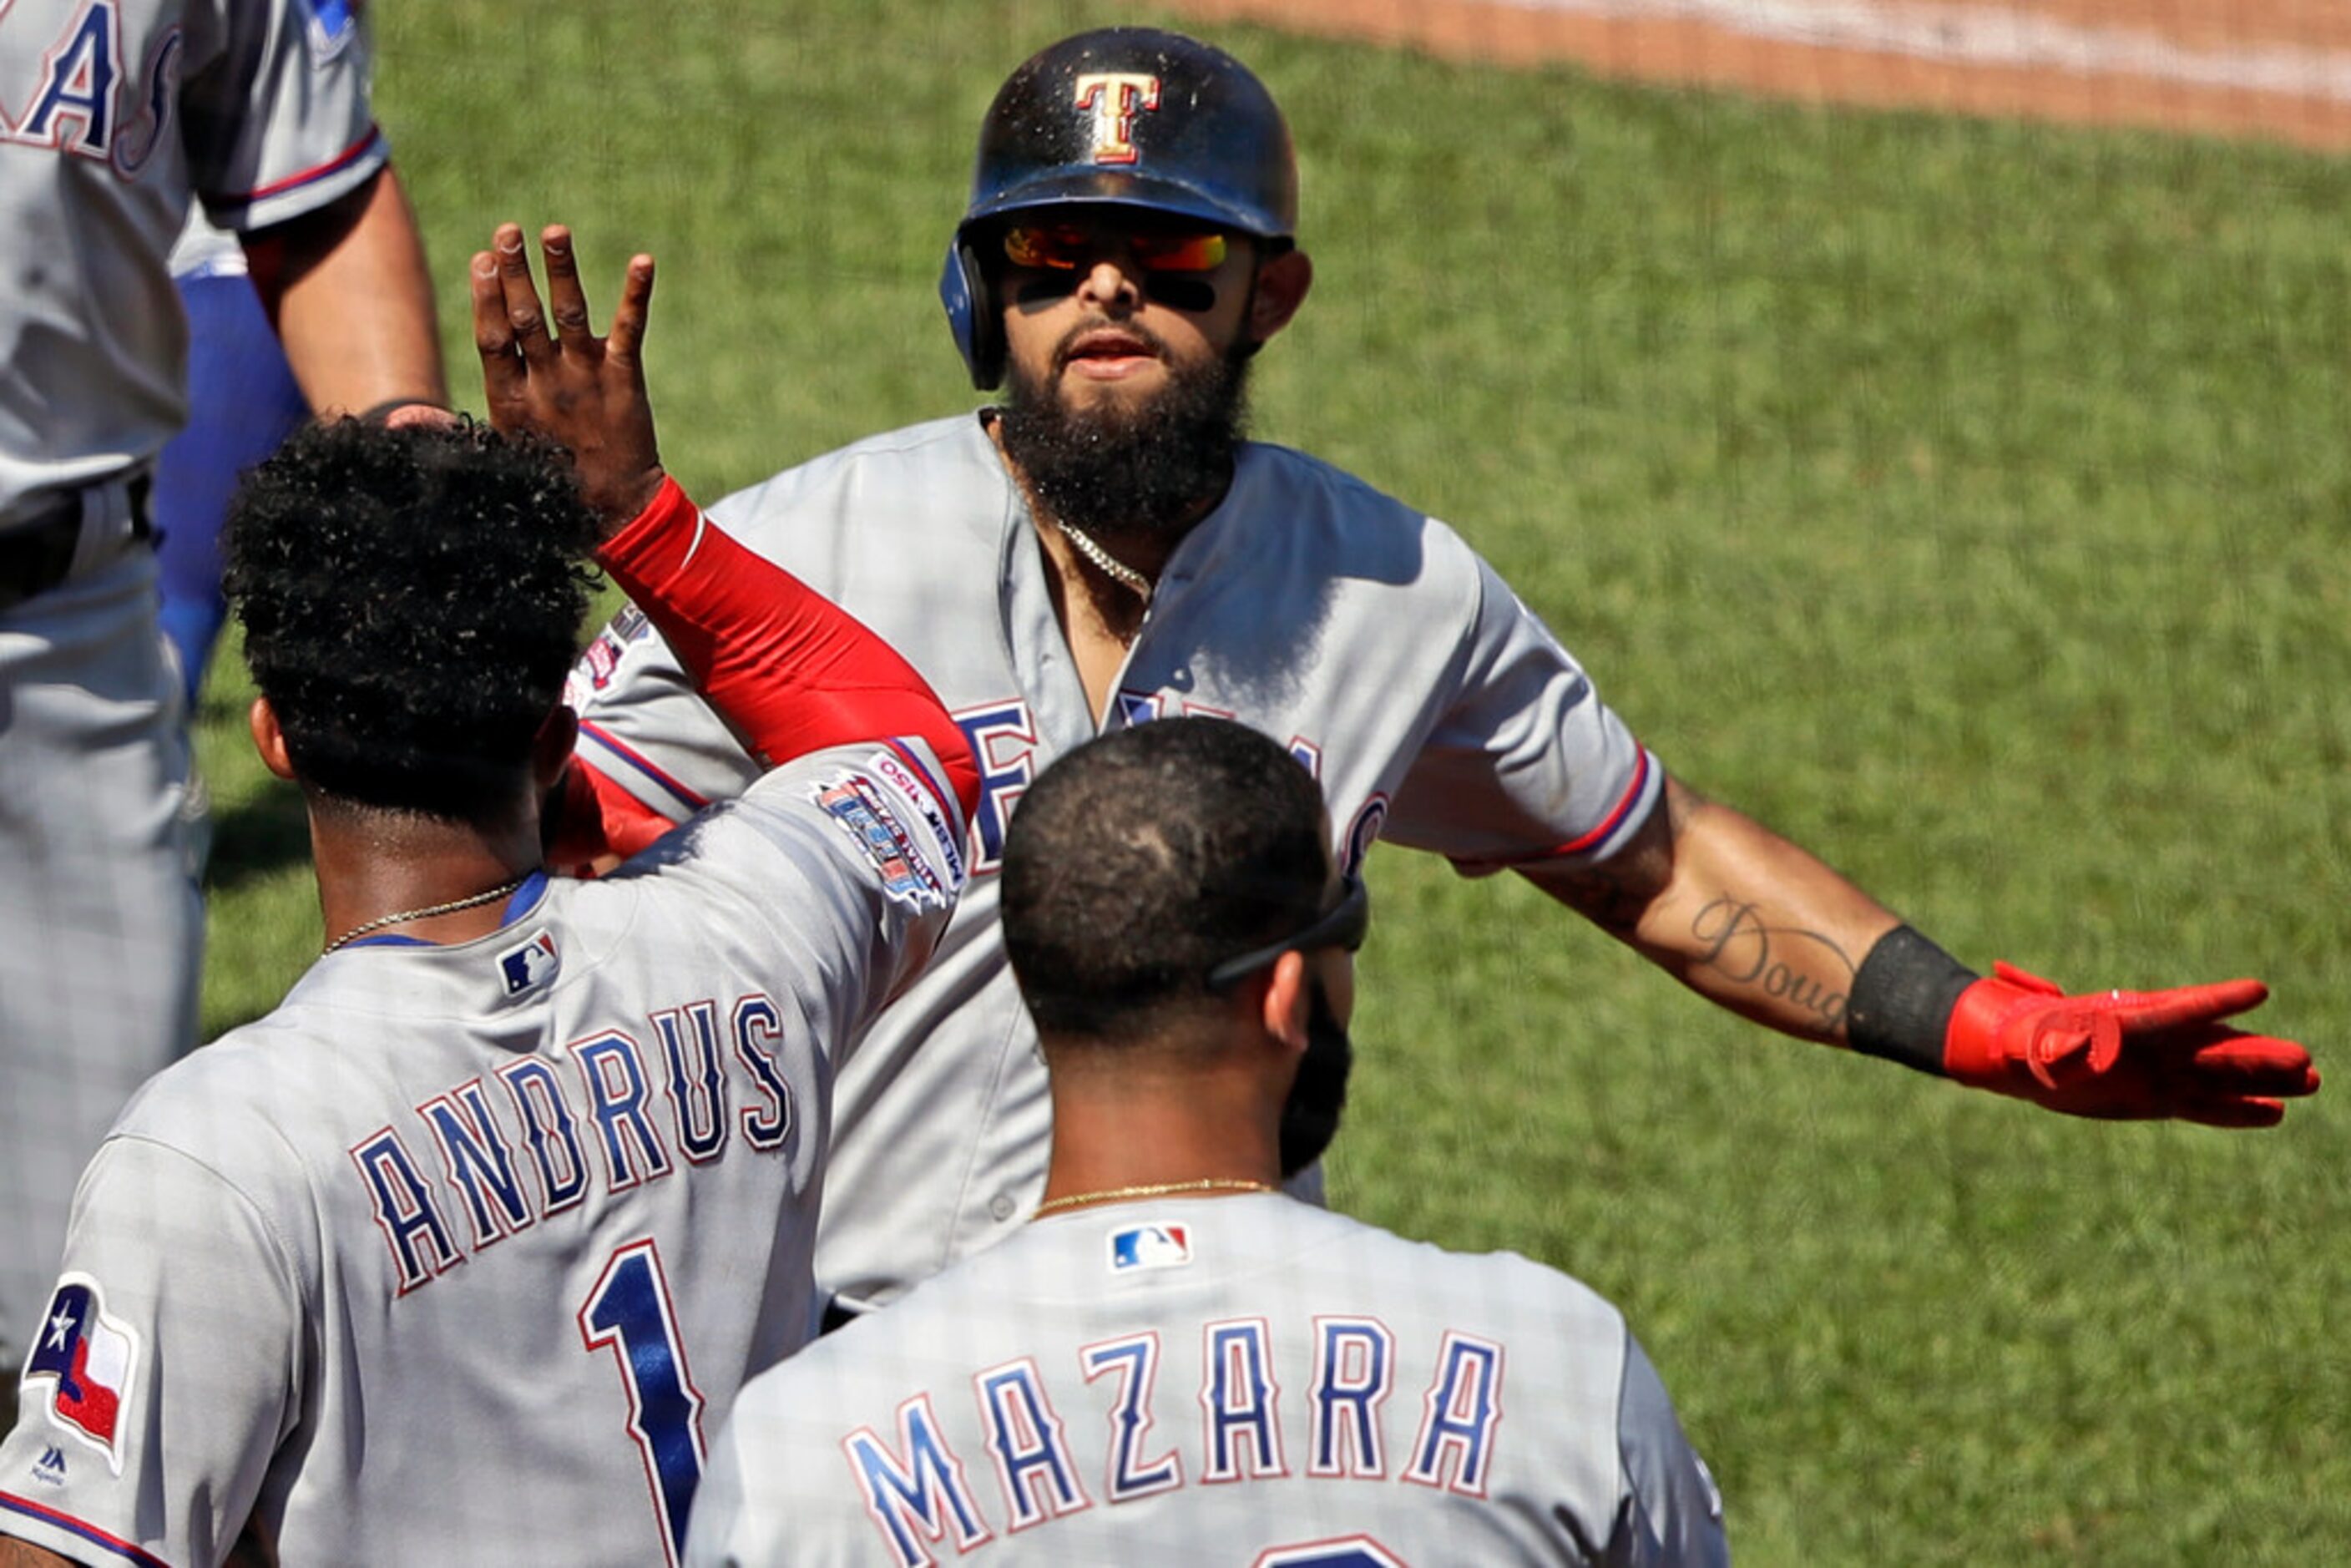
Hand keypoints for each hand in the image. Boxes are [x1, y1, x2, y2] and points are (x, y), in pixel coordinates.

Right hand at [472, 222, 663, 528]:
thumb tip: (399, 420)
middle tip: (507, 231)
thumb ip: (455, 428)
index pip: (492, 339)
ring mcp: (586, 378)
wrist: (614, 511)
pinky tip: (643, 261)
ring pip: (569, 313)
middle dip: (514, 272)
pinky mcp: (624, 379)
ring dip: (560, 269)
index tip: (480, 259)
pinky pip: (629, 329)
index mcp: (510, 399)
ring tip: (554, 229)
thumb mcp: (497, 454)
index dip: (485, 298)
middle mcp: (545, 382)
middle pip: (525, 317)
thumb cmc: (550, 483)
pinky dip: (635, 293)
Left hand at [1944, 961, 2318, 1126]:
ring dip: (2263, 1082)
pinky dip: (2239, 1111)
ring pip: (2221, 1078)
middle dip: (2258, 1055)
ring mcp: (2162, 1073)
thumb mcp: (2036, 1044)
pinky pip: (2206, 1106)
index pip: (2179, 1009)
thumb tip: (2061, 1051)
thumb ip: (2054, 1048)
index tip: (2258, 990)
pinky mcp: (2160, 1099)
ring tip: (2312, 1081)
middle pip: (2215, 1049)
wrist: (2023, 1060)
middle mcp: (2155, 1046)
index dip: (2216, 1001)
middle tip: (2306, 1061)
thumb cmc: (2027, 1043)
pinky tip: (2275, 1113)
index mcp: (2129, 1022)